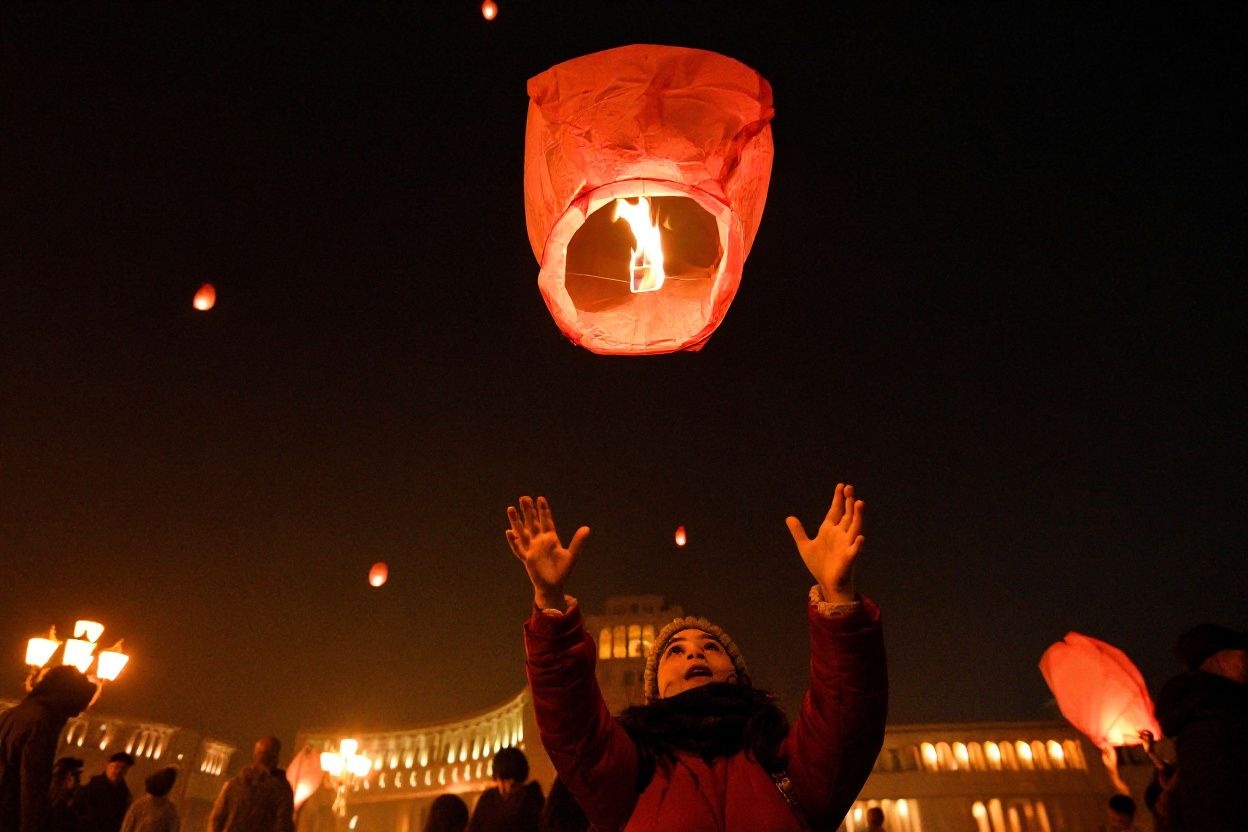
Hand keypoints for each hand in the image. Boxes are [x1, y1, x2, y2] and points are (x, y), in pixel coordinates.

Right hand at [505, 496, 589, 611]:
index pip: (546, 521)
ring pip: (523, 532)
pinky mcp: (527, 558)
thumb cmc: (562, 571)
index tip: (540, 498)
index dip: (543, 510)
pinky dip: (514, 541)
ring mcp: (532, 549)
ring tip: (511, 508)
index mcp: (551, 538)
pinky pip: (518, 548)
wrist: (553, 586)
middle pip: (532, 523)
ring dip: (517, 521)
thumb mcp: (572, 555)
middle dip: (528, 511)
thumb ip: (578, 542)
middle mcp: (539, 541)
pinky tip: (509, 532)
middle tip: (524, 497)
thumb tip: (587, 528)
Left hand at [785, 483, 864, 603]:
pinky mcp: (849, 558)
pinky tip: (859, 537)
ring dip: (857, 516)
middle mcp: (840, 534)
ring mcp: (846, 545)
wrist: (827, 583)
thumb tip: (789, 517)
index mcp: (830, 530)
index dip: (838, 499)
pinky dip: (857, 544)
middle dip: (848, 502)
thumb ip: (798, 532)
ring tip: (859, 503)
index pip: (835, 510)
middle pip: (846, 515)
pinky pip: (854, 550)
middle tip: (849, 487)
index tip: (840, 485)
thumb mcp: (805, 546)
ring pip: (854, 528)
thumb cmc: (819, 564)